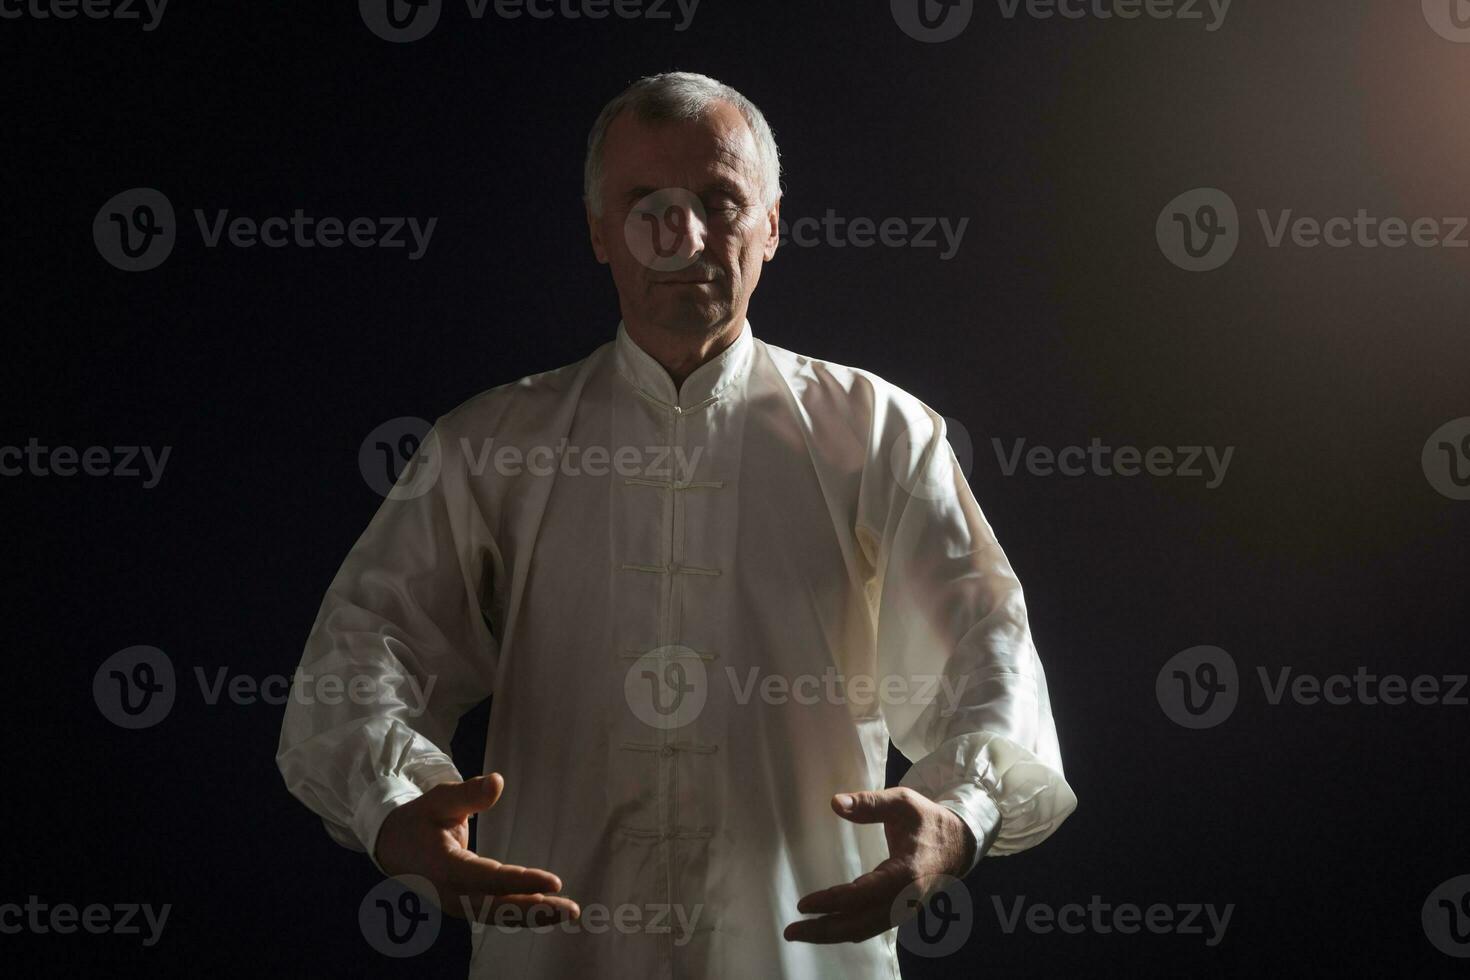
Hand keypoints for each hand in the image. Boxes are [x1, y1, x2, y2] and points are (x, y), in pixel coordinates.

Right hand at [374, 772, 579, 926]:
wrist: (393, 847)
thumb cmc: (420, 820)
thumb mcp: (439, 800)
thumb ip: (468, 794)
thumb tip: (497, 782)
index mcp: (443, 867)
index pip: (486, 878)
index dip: (519, 882)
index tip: (553, 882)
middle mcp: (450, 893)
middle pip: (496, 907)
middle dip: (535, 909)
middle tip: (570, 908)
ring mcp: (457, 904)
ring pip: (499, 914)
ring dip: (534, 916)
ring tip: (568, 911)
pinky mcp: (465, 906)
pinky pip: (496, 912)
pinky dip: (523, 913)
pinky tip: (548, 910)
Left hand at [783, 787, 975, 943]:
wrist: (962, 843)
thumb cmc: (929, 820)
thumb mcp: (903, 802)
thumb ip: (869, 803)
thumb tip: (835, 803)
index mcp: (906, 873)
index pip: (863, 895)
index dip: (832, 902)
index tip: (805, 904)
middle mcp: (906, 899)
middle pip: (860, 924)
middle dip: (824, 930)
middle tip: (792, 930)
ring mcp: (905, 909)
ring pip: (865, 929)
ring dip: (832, 933)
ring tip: (801, 932)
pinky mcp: (902, 911)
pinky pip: (871, 926)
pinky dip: (847, 929)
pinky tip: (826, 926)